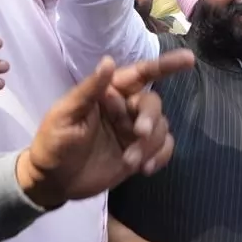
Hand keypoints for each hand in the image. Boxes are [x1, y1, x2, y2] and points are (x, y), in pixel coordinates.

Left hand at [18, 50, 194, 206]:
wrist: (52, 181)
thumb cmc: (53, 142)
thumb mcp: (65, 114)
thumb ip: (89, 90)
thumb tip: (108, 62)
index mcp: (109, 92)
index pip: (140, 73)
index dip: (165, 65)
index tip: (189, 60)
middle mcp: (125, 108)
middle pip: (153, 103)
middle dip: (151, 117)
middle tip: (140, 132)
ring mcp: (133, 132)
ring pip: (161, 128)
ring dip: (150, 144)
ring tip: (129, 161)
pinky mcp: (139, 153)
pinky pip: (164, 148)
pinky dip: (161, 156)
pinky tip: (145, 169)